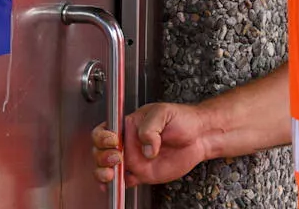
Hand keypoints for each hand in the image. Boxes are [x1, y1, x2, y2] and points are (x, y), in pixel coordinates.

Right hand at [91, 102, 214, 186]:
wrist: (198, 136)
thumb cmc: (181, 119)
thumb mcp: (164, 113)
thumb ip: (151, 128)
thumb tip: (147, 147)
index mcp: (128, 125)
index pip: (104, 131)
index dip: (102, 137)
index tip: (113, 140)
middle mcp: (127, 143)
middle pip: (100, 151)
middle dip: (101, 157)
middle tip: (117, 157)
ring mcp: (133, 159)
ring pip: (107, 169)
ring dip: (103, 173)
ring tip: (112, 173)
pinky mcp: (142, 173)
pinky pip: (123, 181)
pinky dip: (116, 186)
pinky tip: (115, 185)